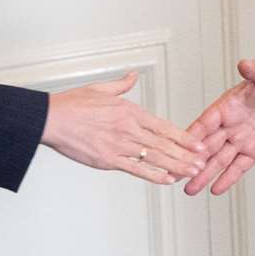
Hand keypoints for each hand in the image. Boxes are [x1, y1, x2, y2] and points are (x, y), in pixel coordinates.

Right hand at [42, 71, 206, 183]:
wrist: (52, 119)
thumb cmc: (72, 104)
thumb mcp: (100, 89)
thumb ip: (121, 86)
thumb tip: (133, 76)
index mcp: (129, 111)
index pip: (163, 126)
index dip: (183, 136)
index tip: (198, 143)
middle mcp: (129, 129)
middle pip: (164, 144)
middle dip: (186, 154)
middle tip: (203, 161)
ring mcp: (120, 145)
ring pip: (155, 157)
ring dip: (176, 165)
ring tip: (192, 172)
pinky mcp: (108, 160)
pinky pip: (136, 169)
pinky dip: (154, 175)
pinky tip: (167, 179)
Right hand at [183, 59, 254, 195]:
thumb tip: (244, 64)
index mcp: (228, 106)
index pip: (206, 122)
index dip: (193, 135)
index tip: (178, 147)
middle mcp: (230, 124)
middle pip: (207, 145)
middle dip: (192, 160)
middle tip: (176, 173)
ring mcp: (241, 139)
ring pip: (219, 160)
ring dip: (204, 174)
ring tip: (190, 189)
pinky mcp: (254, 151)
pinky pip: (239, 167)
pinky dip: (228, 178)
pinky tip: (215, 189)